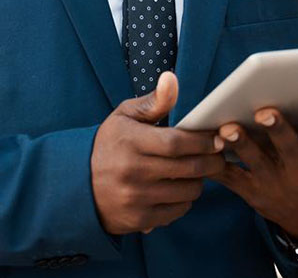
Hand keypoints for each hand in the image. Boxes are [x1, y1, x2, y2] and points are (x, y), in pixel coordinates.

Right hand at [91, 71, 226, 234]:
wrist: (78, 184)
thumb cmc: (109, 145)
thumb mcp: (124, 117)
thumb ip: (153, 101)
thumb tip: (172, 78)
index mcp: (130, 141)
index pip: (176, 143)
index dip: (202, 141)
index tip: (216, 139)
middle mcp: (132, 171)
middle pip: (188, 168)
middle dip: (212, 161)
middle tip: (219, 155)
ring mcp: (135, 198)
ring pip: (187, 191)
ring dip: (200, 181)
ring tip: (197, 171)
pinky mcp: (138, 220)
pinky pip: (177, 211)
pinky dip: (185, 200)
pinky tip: (180, 188)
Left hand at [212, 96, 297, 240]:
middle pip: (287, 148)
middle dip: (276, 129)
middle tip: (265, 110)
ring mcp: (273, 183)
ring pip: (255, 162)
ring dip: (241, 144)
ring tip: (227, 127)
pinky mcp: (251, 192)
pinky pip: (230, 177)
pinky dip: (217, 164)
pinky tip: (208, 144)